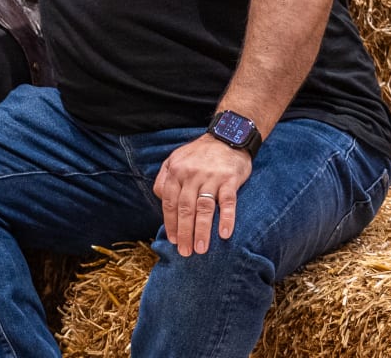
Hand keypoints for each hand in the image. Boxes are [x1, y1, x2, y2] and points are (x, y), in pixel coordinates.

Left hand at [151, 133, 252, 256]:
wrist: (227, 136)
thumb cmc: (200, 153)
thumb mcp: (175, 159)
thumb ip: (165, 178)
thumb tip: (160, 199)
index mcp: (176, 171)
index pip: (169, 202)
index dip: (170, 223)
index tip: (173, 240)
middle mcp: (192, 175)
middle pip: (185, 208)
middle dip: (184, 232)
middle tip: (185, 252)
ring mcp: (211, 177)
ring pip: (204, 208)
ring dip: (201, 231)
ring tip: (201, 249)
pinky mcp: (230, 180)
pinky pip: (228, 202)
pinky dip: (226, 218)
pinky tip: (224, 234)